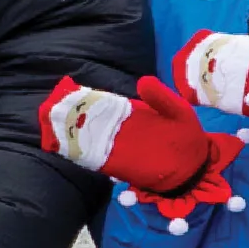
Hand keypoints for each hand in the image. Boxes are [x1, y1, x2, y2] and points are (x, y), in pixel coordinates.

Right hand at [39, 74, 241, 231]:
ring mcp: (118, 149)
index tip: (71, 92)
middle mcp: (121, 131)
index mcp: (132, 114)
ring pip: (88, 140)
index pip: (105, 105)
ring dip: (71, 136)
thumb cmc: (188, 136)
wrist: (194, 167)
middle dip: (71, 117)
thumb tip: (141, 80)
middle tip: (54, 110)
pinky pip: (95, 160)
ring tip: (55, 127)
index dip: (87, 99)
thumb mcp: (179, 111)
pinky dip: (81, 155)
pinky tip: (68, 148)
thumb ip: (161, 98)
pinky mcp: (119, 167)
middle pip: (90, 122)